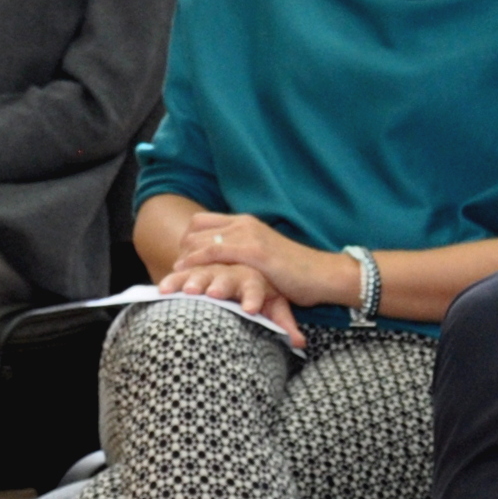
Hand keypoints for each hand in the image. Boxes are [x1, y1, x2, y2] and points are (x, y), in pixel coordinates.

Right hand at [159, 258, 306, 350]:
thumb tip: (300, 343)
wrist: (246, 261)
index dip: (253, 297)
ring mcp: (213, 265)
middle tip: (213, 294)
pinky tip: (162, 289)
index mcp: (254, 279)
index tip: (251, 309)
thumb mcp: (275, 305)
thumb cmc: (261, 290)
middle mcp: (233, 269)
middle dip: (220, 285)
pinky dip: (174, 278)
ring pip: (202, 270)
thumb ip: (284, 323)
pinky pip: (183, 269)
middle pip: (226, 277)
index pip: (255, 287)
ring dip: (194, 279)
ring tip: (185, 292)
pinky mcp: (195, 266)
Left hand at [174, 212, 349, 310]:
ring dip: (183, 258)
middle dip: (179, 251)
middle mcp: (244, 224)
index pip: (201, 222)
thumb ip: (244, 255)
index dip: (186, 241)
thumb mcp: (265, 257)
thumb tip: (225, 267)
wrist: (323, 275)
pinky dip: (197, 262)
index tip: (181, 262)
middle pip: (195, 230)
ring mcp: (249, 235)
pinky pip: (215, 252)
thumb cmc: (297, 273)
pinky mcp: (254, 251)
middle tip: (173, 272)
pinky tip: (188, 273)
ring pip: (201, 240)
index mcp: (246, 223)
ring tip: (174, 276)